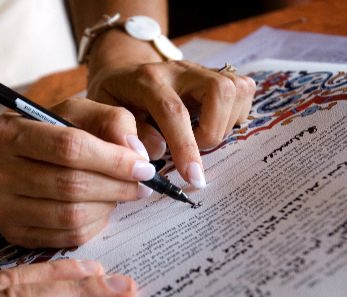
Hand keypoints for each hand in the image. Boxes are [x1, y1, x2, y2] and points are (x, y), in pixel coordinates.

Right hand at [0, 98, 158, 248]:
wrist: (0, 162)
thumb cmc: (45, 133)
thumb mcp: (73, 113)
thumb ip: (110, 121)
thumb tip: (137, 154)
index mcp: (7, 133)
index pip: (70, 147)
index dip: (114, 160)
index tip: (144, 167)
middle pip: (71, 185)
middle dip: (117, 186)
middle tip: (142, 185)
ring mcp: (0, 209)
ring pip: (71, 215)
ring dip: (107, 206)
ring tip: (120, 194)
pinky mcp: (12, 235)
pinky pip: (67, 238)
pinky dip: (94, 225)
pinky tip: (101, 209)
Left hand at [87, 59, 255, 187]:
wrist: (124, 71)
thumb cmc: (115, 99)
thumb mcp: (103, 115)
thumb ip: (124, 134)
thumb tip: (156, 152)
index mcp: (147, 80)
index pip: (174, 111)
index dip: (186, 146)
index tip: (193, 177)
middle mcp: (180, 71)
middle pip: (219, 91)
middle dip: (213, 131)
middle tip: (195, 151)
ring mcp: (201, 70)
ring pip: (236, 89)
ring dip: (226, 124)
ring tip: (203, 139)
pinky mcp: (217, 74)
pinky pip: (243, 90)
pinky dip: (236, 114)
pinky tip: (215, 125)